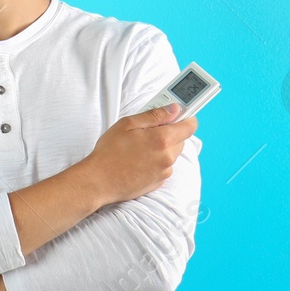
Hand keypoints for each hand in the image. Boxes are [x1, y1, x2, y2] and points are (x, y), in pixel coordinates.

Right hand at [80, 103, 197, 204]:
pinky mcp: (159, 182)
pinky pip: (164, 166)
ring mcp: (165, 171)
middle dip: (169, 133)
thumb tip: (174, 109)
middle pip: (181, 140)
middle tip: (147, 132)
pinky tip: (139, 161)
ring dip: (162, 148)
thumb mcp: (127, 124)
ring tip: (139, 148)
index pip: (189, 126)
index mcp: (162, 139)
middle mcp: (168, 157)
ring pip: (172, 154)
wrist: (100, 181)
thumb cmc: (110, 151)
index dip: (185, 118)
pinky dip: (157, 162)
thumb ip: (154, 115)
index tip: (178, 115)